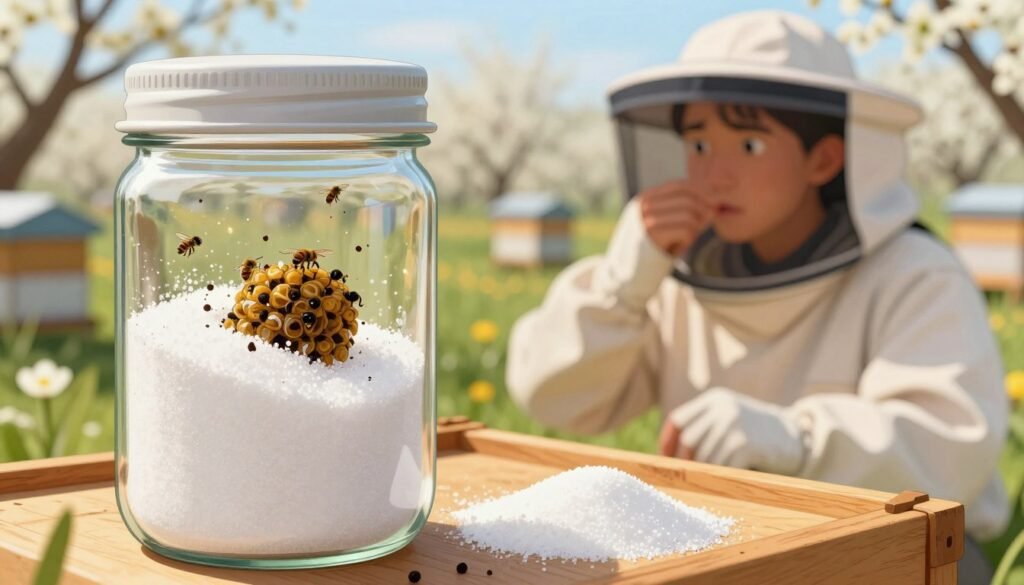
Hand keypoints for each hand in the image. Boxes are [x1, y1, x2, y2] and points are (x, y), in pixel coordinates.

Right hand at [638, 180, 712, 256]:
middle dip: (703, 210)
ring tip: (686, 239)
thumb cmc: (650, 252)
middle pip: (687, 198)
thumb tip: (713, 202)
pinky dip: (689, 240)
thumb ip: (679, 211)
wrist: (628, 279)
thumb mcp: (660, 225)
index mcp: (644, 199)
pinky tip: (679, 248)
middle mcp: (644, 206)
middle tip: (705, 224)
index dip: (701, 192)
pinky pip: (687, 230)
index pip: (680, 185)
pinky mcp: (653, 235)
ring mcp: (647, 219)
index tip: (713, 205)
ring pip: (689, 214)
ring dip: (694, 228)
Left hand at [659, 388, 809, 474]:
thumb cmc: (754, 432)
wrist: (794, 437)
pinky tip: (720, 483)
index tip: (666, 459)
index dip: (667, 441)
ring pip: (703, 456)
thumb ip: (704, 427)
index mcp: (715, 399)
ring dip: (701, 473)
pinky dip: (718, 478)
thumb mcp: (729, 418)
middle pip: (688, 440)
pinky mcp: (746, 444)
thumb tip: (669, 455)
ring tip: (701, 482)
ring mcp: (735, 425)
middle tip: (682, 476)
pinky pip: (722, 467)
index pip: (678, 419)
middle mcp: (724, 408)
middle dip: (683, 461)